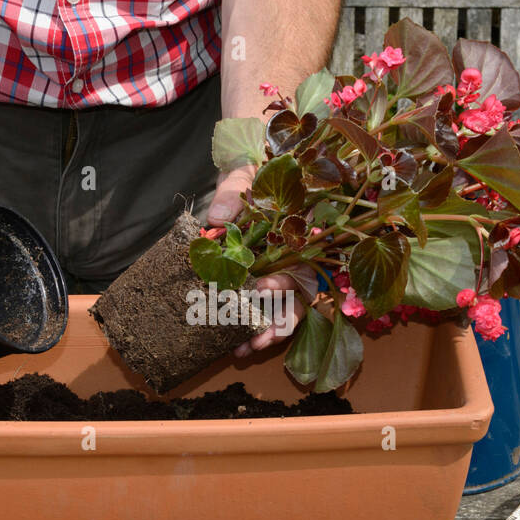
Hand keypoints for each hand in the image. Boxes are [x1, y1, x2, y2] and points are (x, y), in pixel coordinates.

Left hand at [205, 167, 309, 357]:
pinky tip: (236, 348)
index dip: (287, 283)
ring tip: (245, 350)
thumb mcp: (244, 174)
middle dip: (281, 322)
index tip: (262, 288)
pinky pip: (265, 312)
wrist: (247, 170)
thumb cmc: (252, 172)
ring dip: (268, 333)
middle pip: (299, 298)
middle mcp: (296, 257)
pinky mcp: (263, 283)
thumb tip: (217, 219)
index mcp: (300, 232)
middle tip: (258, 338)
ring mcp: (281, 272)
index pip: (302, 264)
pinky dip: (252, 330)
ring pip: (285, 311)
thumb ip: (233, 192)